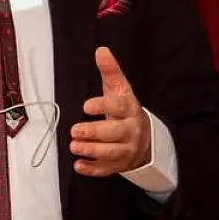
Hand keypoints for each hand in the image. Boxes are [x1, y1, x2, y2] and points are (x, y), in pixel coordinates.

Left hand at [70, 47, 150, 176]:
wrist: (144, 138)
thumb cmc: (125, 110)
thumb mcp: (120, 89)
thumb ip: (110, 71)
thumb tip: (101, 50)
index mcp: (130, 110)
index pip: (120, 106)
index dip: (103, 105)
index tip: (86, 106)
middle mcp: (131, 130)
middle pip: (114, 132)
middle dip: (94, 132)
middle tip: (75, 130)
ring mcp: (127, 149)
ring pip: (111, 152)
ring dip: (91, 151)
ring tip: (74, 146)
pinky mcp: (119, 164)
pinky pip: (107, 169)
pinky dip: (93, 169)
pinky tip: (79, 166)